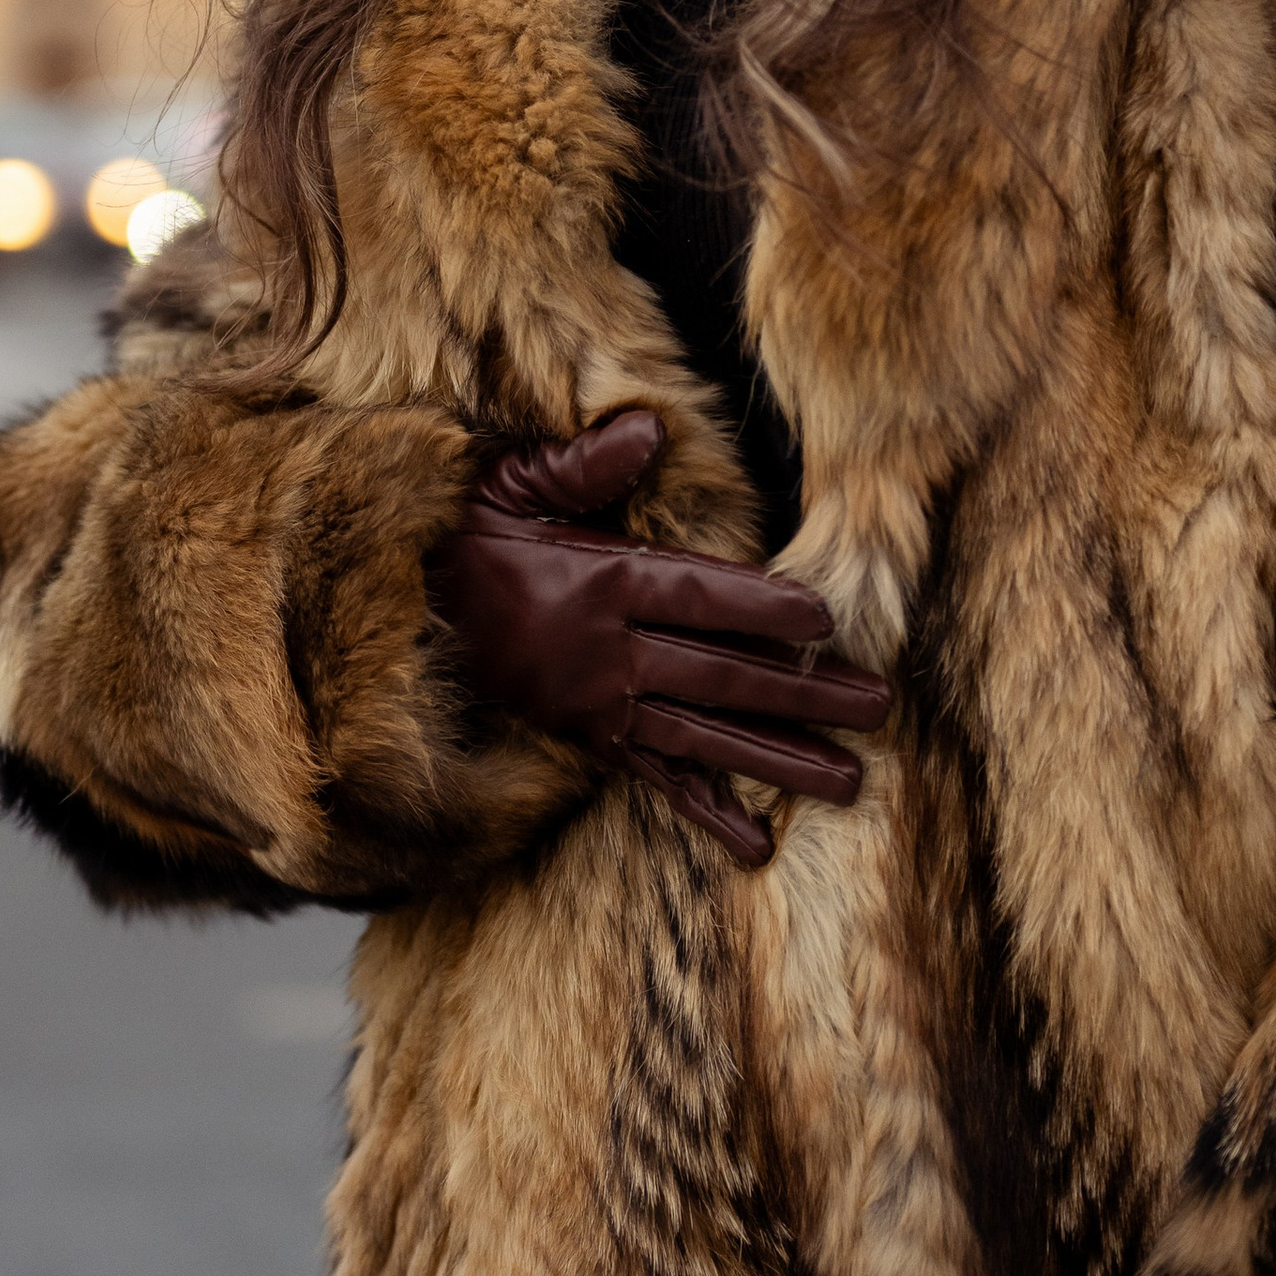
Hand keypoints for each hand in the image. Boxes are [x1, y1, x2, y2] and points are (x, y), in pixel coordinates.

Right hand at [426, 406, 890, 865]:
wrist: (394, 613)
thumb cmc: (463, 538)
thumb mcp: (509, 485)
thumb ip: (581, 466)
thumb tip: (647, 430)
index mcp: (598, 581)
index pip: (695, 596)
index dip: (761, 609)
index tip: (825, 619)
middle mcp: (607, 653)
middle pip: (721, 674)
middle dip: (804, 692)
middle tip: (880, 706)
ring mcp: (600, 705)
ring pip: (705, 736)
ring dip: (779, 759)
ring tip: (849, 780)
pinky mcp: (588, 740)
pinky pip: (654, 781)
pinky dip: (705, 813)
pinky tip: (755, 845)